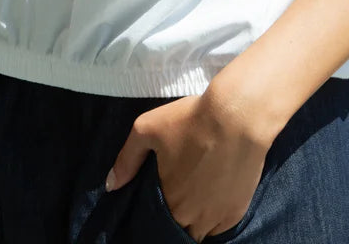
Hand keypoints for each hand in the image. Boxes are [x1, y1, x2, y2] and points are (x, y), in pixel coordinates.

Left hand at [103, 84, 271, 241]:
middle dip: (173, 219)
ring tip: (191, 200)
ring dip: (193, 222)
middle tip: (173, 198)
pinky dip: (212, 221)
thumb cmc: (191, 119)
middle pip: (178, 230)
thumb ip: (127, 159)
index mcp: (168, 202)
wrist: (238, 115)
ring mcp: (217, 217)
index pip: (156, 224)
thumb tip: (111, 185)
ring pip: (199, 233)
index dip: (154, 216)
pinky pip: (219, 229)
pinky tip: (210, 201)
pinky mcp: (237, 211)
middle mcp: (192, 217)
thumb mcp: (147, 128)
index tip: (155, 204)